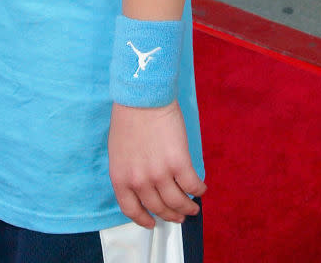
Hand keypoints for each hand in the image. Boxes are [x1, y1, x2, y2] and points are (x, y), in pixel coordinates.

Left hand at [108, 101, 206, 228]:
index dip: (143, 219)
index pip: (131, 209)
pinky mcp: (179, 163)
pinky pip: (192, 186)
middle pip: (158, 208)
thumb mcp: (119, 150)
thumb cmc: (128, 117)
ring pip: (177, 202)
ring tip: (193, 207)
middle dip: (170, 215)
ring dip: (187, 208)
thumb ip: (129, 170)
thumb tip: (143, 185)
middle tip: (179, 215)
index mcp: (120, 177)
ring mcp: (159, 173)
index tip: (152, 222)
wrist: (142, 96)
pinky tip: (201, 189)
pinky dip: (199, 190)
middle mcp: (139, 180)